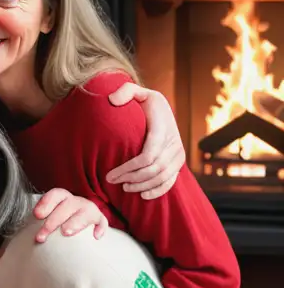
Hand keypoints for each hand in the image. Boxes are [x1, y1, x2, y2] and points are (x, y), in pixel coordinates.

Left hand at [32, 188, 106, 242]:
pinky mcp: (99, 220)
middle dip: (53, 221)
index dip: (46, 203)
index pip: (55, 195)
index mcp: (61, 198)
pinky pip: (102, 222)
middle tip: (42, 236)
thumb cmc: (57, 223)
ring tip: (66, 233)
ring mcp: (88, 210)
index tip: (37, 215)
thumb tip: (25, 236)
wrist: (74, 224)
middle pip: (66, 206)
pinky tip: (95, 236)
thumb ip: (38, 222)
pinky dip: (100, 228)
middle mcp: (75, 202)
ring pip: (84, 212)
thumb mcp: (46, 219)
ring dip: (75, 222)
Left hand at [105, 83, 184, 199]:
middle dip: (130, 178)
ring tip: (123, 187)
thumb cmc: (145, 104)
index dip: (128, 169)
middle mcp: (174, 143)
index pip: (147, 156)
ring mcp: (178, 155)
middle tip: (111, 181)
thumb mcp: (137, 92)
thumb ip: (125, 91)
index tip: (109, 175)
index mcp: (163, 129)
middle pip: (152, 170)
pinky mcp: (179, 163)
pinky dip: (157, 191)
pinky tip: (143, 196)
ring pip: (160, 178)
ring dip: (141, 186)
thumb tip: (112, 100)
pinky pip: (170, 182)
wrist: (162, 112)